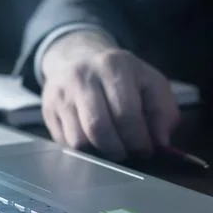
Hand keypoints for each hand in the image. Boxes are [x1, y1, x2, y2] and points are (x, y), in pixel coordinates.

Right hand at [40, 31, 179, 160]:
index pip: (126, 113)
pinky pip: (65, 144)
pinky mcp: (48, 111)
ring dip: (99, 154)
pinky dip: (84, 152)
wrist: (78, 58)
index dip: (138, 140)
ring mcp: (61, 94)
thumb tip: (161, 142)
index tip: (145, 149)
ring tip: (112, 148)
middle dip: (118, 151)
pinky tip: (95, 143)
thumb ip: (163, 112)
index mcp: (113, 65)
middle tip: (128, 153)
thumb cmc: (121, 77)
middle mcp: (82, 76)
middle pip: (99, 129)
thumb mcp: (150, 84)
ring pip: (79, 141)